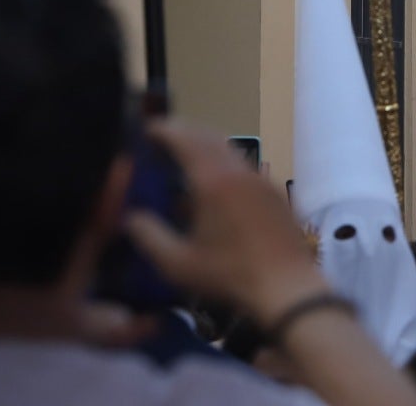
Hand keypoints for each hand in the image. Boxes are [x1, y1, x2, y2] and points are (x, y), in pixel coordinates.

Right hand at [123, 120, 330, 327]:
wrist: (287, 285)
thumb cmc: (228, 275)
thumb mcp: (177, 263)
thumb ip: (148, 236)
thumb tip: (128, 215)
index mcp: (214, 182)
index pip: (187, 141)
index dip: (165, 131)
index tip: (146, 128)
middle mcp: (240, 172)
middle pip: (210, 138)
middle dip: (184, 132)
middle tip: (160, 137)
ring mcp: (262, 180)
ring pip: (230, 150)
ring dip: (205, 146)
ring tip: (181, 157)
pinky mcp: (274, 192)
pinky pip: (244, 166)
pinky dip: (222, 162)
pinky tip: (211, 184)